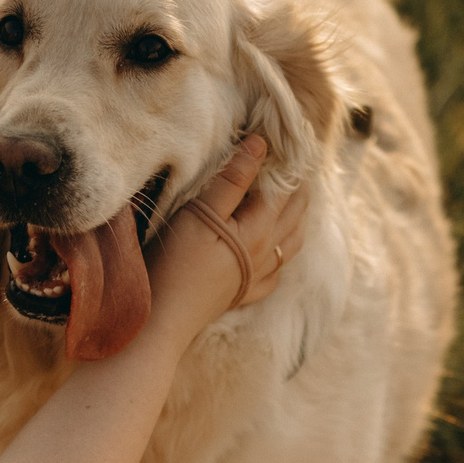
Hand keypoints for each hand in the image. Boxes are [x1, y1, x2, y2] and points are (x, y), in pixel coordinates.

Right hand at [143, 136, 308, 339]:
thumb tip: (260, 145)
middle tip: (299, 167)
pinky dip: (281, 256)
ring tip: (296, 203)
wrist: (163, 318)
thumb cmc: (176, 262)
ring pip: (289, 244)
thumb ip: (233, 180)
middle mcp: (265, 253)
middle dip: (298, 189)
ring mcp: (256, 278)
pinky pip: (275, 274)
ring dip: (296, 220)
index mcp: (258, 229)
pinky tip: (275, 254)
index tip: (288, 144)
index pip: (281, 189)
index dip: (285, 164)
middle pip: (293, 215)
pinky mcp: (242, 295)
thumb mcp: (201, 213)